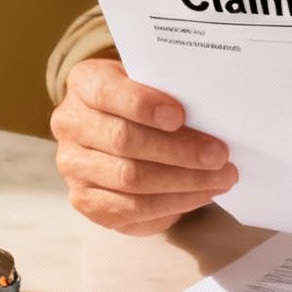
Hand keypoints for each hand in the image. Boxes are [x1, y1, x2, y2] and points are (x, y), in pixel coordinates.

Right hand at [51, 58, 237, 235]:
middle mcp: (71, 124)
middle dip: (179, 151)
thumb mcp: (151, 81)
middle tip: (219, 156)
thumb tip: (213, 115)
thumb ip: (170, 91)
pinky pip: (132, 210)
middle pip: (124, 141)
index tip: (179, 116)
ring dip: (184, 182)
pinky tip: (200, 195)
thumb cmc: (142, 99)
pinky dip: (173, 204)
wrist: (114, 124)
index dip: (143, 105)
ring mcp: (74, 166)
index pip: (107, 92)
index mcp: (85, 83)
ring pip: (130, 180)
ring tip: (221, 179)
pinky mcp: (85, 200)